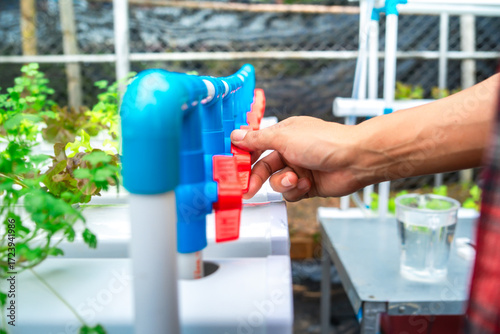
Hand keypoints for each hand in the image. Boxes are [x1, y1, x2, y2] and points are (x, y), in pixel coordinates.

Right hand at [231, 116, 366, 200]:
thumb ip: (257, 139)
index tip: (235, 168)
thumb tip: (236, 136)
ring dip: (282, 183)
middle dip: (256, 178)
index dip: (245, 157)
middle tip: (247, 189)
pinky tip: (307, 183)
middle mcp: (290, 150)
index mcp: (283, 134)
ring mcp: (299, 168)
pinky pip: (291, 193)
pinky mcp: (308, 185)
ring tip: (294, 179)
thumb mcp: (283, 137)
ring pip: (276, 182)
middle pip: (263, 167)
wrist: (355, 159)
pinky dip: (296, 190)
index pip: (256, 145)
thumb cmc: (324, 141)